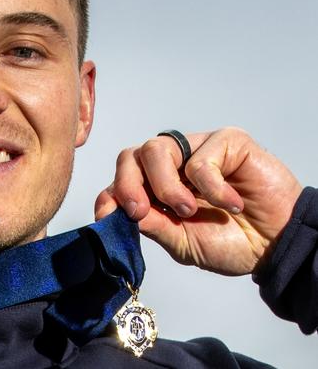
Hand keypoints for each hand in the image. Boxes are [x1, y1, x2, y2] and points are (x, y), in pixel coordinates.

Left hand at [95, 127, 302, 275]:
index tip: (107, 216)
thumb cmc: (232, 242)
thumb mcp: (184, 243)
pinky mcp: (226, 141)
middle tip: (142, 211)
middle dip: (128, 185)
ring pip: (156, 149)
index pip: (120, 182)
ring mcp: (196, 150)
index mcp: (155, 189)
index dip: (109, 195)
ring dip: (166, 186)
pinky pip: (200, 158)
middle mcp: (171, 165)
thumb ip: (153, 226)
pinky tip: (231, 204)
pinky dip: (210, 187)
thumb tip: (119, 213)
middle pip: (130, 157)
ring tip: (188, 211)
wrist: (279, 246)